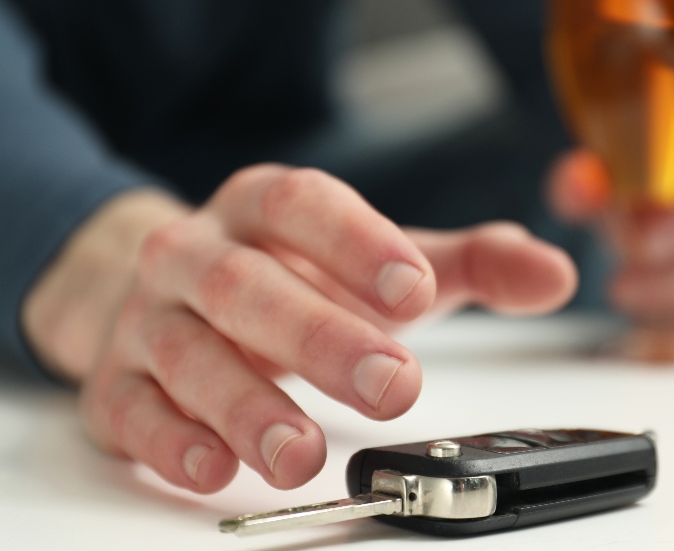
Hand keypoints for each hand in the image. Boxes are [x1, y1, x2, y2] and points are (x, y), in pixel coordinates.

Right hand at [24, 165, 576, 492]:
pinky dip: (171, 441)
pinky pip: (133, 410)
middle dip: (320, 337)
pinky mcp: (118, 384)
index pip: (304, 206)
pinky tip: (216, 468)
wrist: (169, 291)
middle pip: (247, 286)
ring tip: (301, 454)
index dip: (357, 243)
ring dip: (245, 405)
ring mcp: (152, 319)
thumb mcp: (378, 260)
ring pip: (188, 353)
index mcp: (265, 208)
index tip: (416, 290)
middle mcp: (199, 254)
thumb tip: (555, 275)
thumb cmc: (291, 274)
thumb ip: (470, 265)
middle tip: (393, 385)